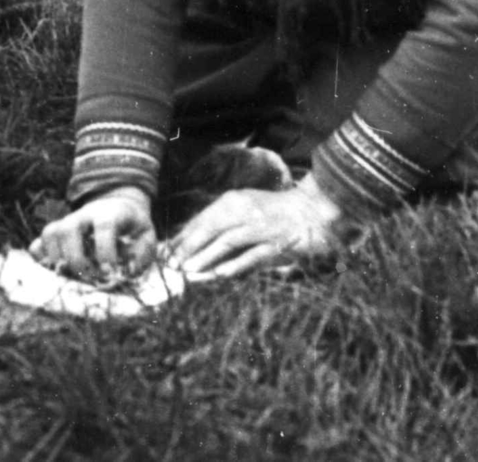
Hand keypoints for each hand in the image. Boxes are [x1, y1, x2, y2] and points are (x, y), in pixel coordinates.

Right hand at [28, 186, 155, 278]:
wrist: (118, 207)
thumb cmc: (132, 227)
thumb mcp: (146, 236)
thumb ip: (142, 254)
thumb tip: (127, 273)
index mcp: (110, 213)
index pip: (104, 226)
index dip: (105, 250)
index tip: (109, 274)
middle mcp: (84, 215)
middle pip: (69, 227)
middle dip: (76, 257)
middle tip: (87, 277)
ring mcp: (67, 223)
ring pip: (51, 233)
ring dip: (56, 258)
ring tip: (69, 276)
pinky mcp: (56, 236)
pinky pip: (38, 243)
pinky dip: (40, 259)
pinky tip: (51, 272)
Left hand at [165, 173, 343, 277]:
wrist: (311, 210)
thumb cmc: (272, 212)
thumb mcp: (244, 209)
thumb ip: (221, 222)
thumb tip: (189, 239)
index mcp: (234, 201)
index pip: (202, 219)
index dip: (183, 236)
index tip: (166, 252)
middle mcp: (245, 211)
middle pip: (210, 228)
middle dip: (189, 247)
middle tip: (171, 264)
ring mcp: (261, 227)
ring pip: (228, 241)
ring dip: (206, 256)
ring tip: (188, 271)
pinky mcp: (276, 244)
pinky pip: (252, 255)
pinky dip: (235, 265)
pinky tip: (220, 275)